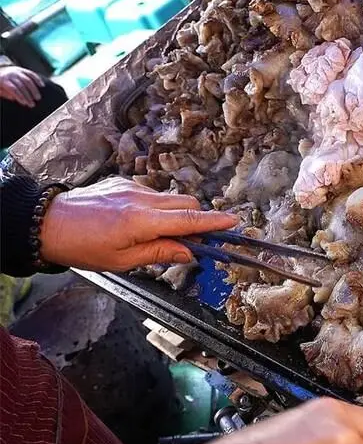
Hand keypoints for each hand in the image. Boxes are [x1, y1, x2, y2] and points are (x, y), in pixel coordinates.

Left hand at [0, 66, 43, 107]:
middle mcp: (11, 74)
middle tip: (32, 104)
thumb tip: (14, 98)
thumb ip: (5, 94)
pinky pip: (32, 74)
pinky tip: (42, 86)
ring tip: (38, 98)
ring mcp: (18, 71)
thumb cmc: (0, 84)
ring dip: (34, 90)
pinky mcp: (23, 70)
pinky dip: (37, 79)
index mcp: (3, 80)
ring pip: (28, 80)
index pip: (13, 89)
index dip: (20, 96)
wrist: (0, 71)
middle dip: (28, 95)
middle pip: (21, 85)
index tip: (25, 103)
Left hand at [40, 177, 237, 270]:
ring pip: (169, 198)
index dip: (213, 221)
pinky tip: (134, 221)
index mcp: (141, 222)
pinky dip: (154, 207)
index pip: (188, 220)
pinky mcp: (122, 182)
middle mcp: (140, 199)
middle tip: (195, 239)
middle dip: (196, 218)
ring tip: (156, 234)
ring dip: (174, 214)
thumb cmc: (82, 247)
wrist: (48, 224)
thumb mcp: (122, 261)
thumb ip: (160, 253)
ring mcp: (131, 187)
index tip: (233, 221)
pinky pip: (150, 194)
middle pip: (185, 203)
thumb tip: (189, 252)